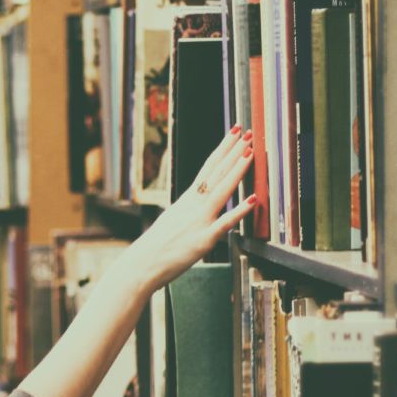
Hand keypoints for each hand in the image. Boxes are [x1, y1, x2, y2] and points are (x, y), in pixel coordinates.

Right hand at [128, 127, 255, 289]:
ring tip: (250, 152)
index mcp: (187, 199)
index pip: (208, 168)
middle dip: (233, 152)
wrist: (142, 263)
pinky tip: (253, 200)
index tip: (234, 133)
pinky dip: (239, 211)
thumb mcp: (174, 220)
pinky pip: (225, 223)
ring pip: (221, 191)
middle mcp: (194, 205)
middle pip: (216, 173)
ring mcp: (199, 221)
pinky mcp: (204, 240)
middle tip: (248, 133)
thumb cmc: (156, 246)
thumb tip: (199, 204)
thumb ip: (190, 210)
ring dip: (237, 170)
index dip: (223, 149)